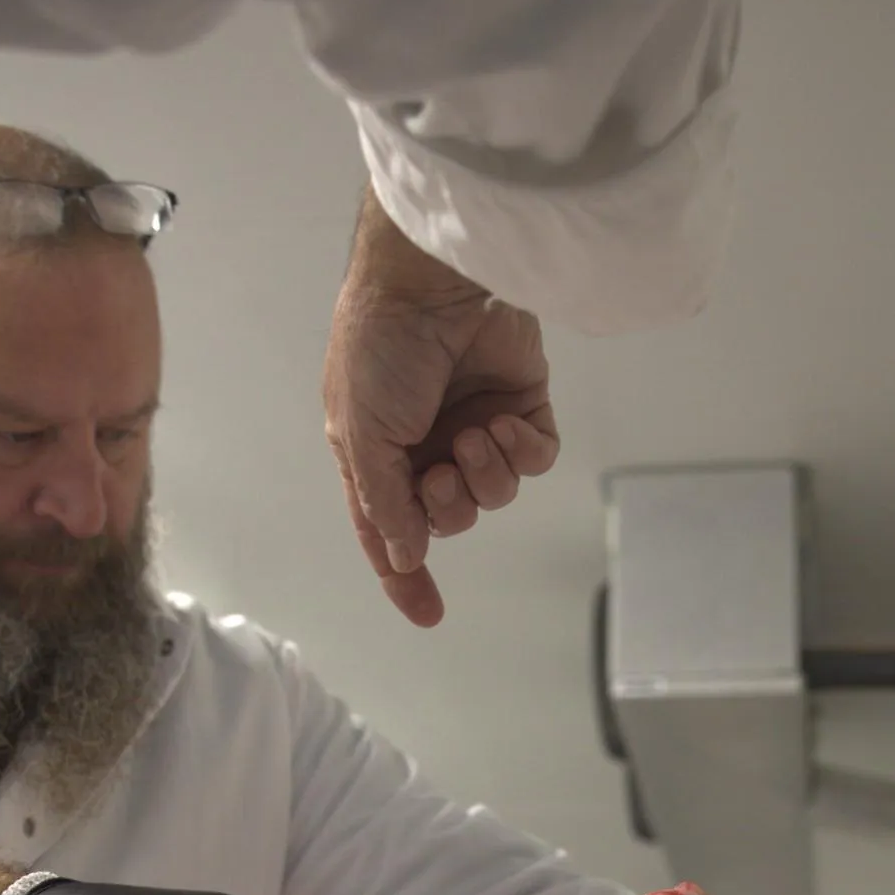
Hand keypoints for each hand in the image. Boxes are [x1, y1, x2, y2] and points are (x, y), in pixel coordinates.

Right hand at [323, 191, 560, 627]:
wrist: (430, 280)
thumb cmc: (380, 346)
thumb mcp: (361, 433)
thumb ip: (384, 502)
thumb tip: (405, 555)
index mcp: (375, 451)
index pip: (387, 530)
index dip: (405, 575)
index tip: (428, 615)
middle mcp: (425, 441)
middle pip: (447, 518)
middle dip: (448, 508)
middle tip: (439, 473)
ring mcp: (474, 422)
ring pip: (494, 494)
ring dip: (486, 477)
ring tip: (475, 436)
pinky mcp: (520, 403)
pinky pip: (534, 459)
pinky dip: (523, 454)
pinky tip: (505, 424)